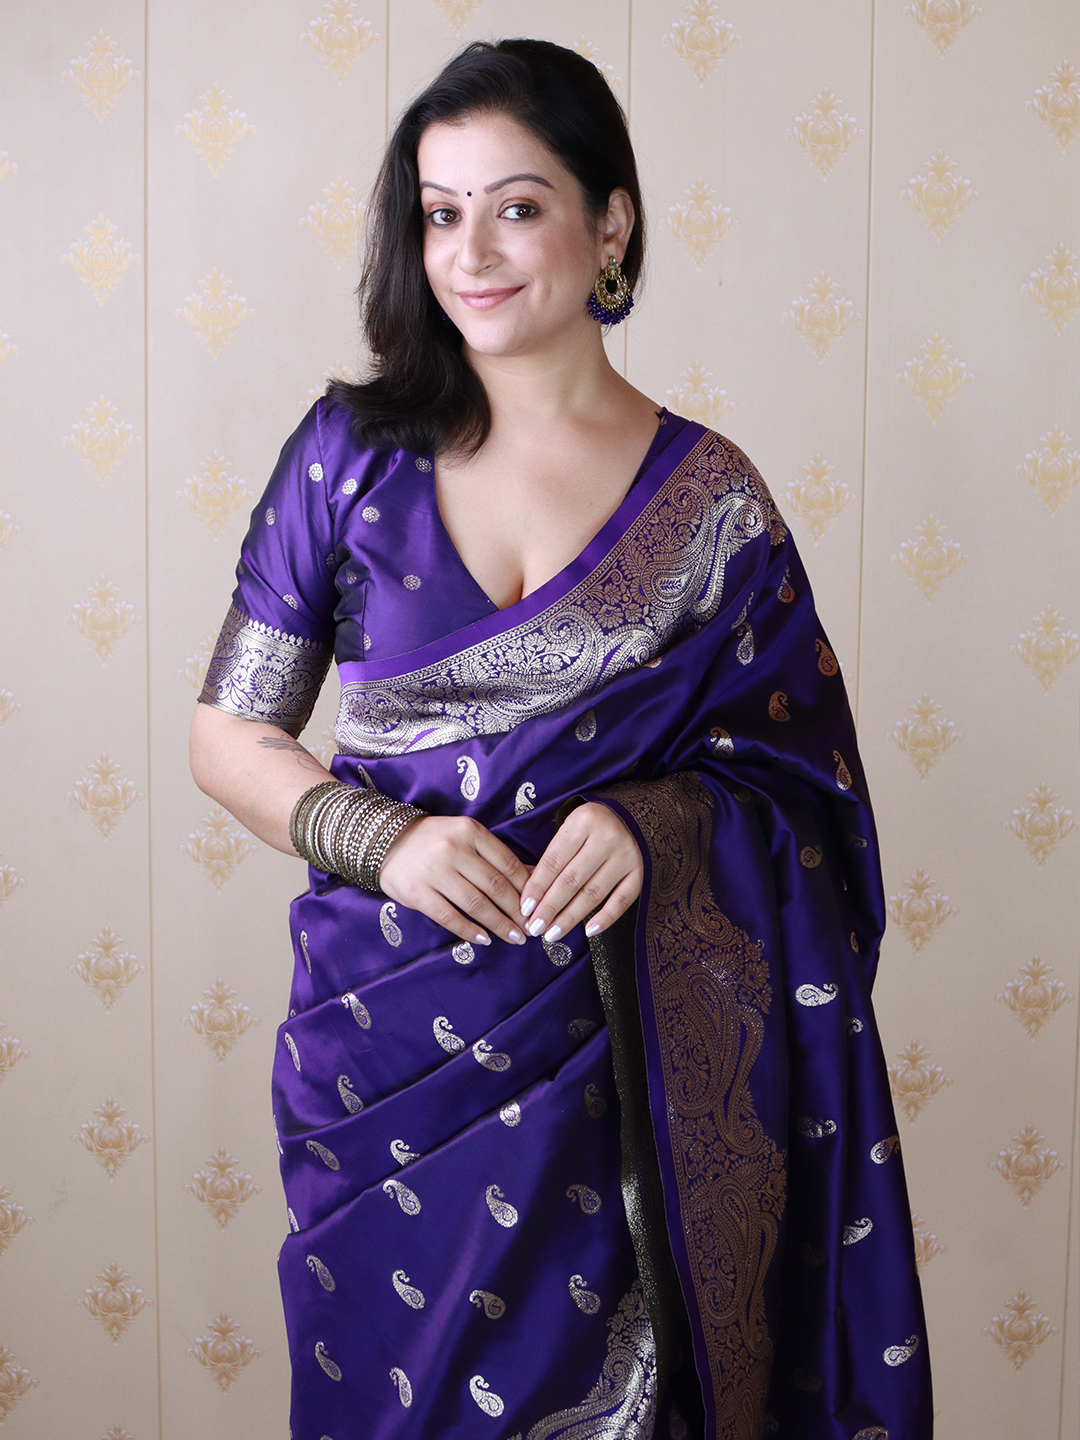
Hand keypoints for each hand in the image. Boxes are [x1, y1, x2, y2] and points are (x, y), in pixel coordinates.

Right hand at [379, 815, 531, 946]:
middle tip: (531, 928)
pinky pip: (449, 917)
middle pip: (495, 886)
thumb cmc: (435, 840)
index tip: (538, 906)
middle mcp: (454, 849)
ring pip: (476, 904)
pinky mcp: (418, 893)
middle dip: (517, 911)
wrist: (386, 841)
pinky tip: (484, 939)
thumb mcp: (467, 837)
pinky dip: (469, 931)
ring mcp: (434, 872)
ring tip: (515, 937)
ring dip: (499, 924)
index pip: (507, 863)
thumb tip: (534, 876)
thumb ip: (497, 856)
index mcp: (470, 832)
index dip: (526, 888)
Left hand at [518, 802, 642, 942]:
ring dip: (571, 917)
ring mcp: (626, 856)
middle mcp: (606, 838)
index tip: (524, 909)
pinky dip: (605, 918)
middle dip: (550, 907)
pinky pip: (622, 900)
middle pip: (571, 880)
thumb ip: (553, 856)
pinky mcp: (641, 871)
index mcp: (583, 821)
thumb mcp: (571, 827)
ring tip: (553, 934)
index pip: (554, 860)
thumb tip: (529, 894)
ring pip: (593, 893)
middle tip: (535, 928)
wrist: (635, 816)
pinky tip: (588, 931)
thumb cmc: (594, 824)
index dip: (537, 887)